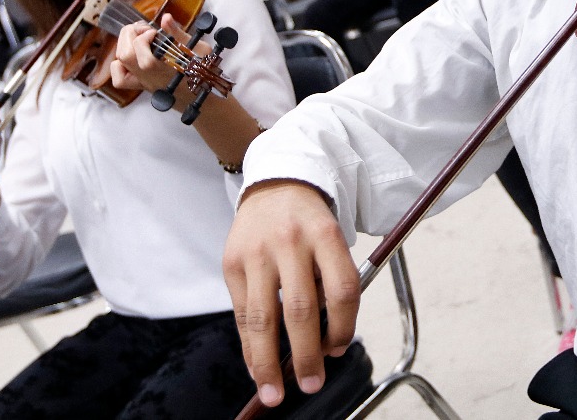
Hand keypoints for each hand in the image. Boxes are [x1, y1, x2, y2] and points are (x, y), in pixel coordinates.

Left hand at [110, 14, 194, 93]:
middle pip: (125, 55)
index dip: (145, 37)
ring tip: (139, 38)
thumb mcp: (200, 50)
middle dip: (131, 35)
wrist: (198, 98)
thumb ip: (179, 34)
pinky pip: (119, 79)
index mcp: (167, 70)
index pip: (144, 57)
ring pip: (119, 62)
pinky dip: (119, 64)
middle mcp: (150, 77)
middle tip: (145, 30)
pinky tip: (133, 56)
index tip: (155, 32)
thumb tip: (166, 18)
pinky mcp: (138, 85)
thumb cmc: (202, 73)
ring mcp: (142, 82)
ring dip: (125, 43)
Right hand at [223, 180, 360, 405]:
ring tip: (276, 392)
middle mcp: (290, 242)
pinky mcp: (231, 262)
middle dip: (307, 354)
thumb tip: (327, 343)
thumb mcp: (332, 238)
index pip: (342, 289)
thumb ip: (331, 282)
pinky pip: (242, 314)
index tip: (339, 348)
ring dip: (268, 363)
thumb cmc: (310, 222)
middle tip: (312, 383)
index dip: (344, 326)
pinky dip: (249, 348)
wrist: (275, 183)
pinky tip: (257, 368)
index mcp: (326, 234)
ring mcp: (257, 252)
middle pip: (301, 308)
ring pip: (264, 318)